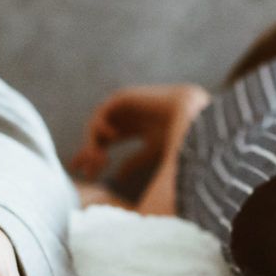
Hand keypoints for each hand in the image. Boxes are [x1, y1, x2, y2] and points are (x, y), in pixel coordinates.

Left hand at [69, 85, 209, 184]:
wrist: (192, 114)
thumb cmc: (181, 135)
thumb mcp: (152, 152)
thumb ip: (133, 162)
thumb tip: (116, 178)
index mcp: (138, 128)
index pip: (108, 143)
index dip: (95, 157)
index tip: (85, 174)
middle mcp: (129, 116)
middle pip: (99, 135)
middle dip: (89, 152)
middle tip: (83, 170)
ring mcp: (126, 106)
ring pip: (98, 126)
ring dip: (94, 144)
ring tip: (101, 160)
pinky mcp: (124, 97)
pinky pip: (102, 112)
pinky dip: (102, 126)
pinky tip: (111, 138)